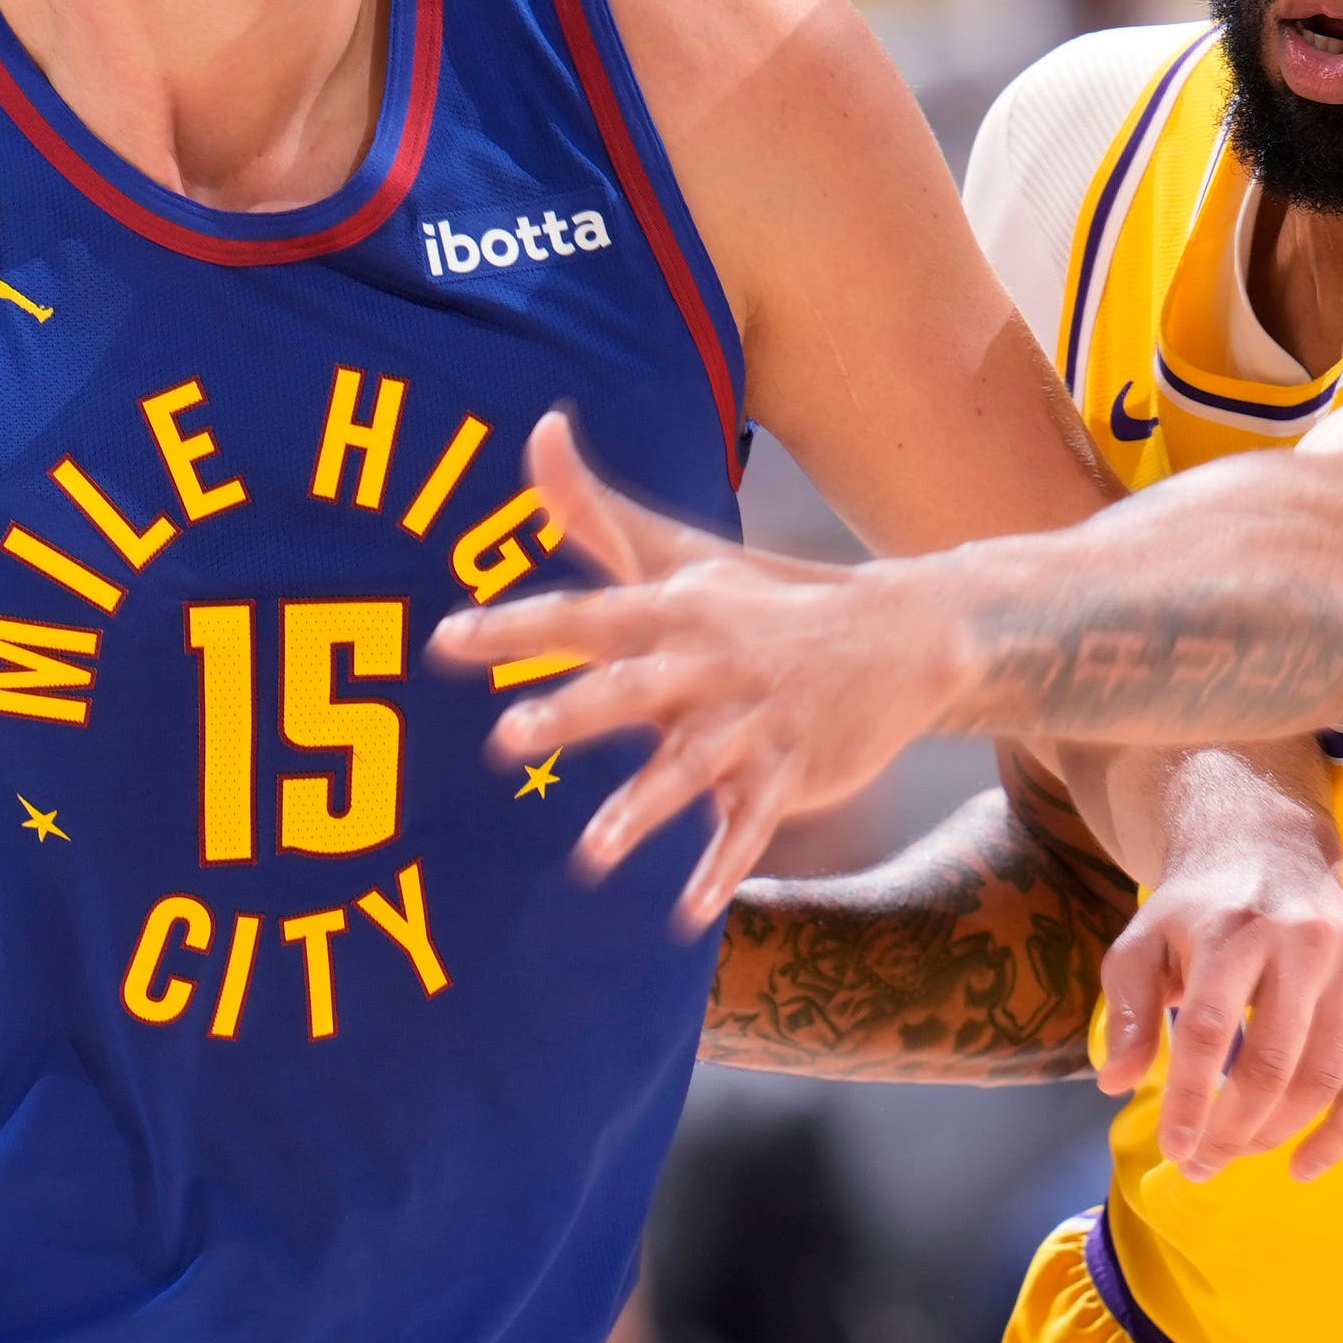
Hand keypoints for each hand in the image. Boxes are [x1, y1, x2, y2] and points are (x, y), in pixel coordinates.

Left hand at [427, 416, 960, 931]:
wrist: (897, 638)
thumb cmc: (760, 600)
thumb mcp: (678, 552)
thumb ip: (592, 508)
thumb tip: (538, 428)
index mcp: (671, 613)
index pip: (582, 617)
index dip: (515, 627)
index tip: (445, 640)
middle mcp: (707, 666)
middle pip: (631, 692)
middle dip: (572, 714)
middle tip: (507, 740)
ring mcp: (751, 725)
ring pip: (688, 770)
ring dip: (641, 810)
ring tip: (591, 854)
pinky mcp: (788, 775)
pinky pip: (748, 829)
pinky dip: (722, 869)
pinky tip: (688, 914)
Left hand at [1098, 822, 1342, 1184]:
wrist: (1272, 850)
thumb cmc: (1198, 913)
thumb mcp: (1141, 946)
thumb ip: (1125, 1011)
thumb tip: (1116, 1082)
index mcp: (1233, 929)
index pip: (1210, 1032)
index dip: (1192, 1101)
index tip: (1176, 1151)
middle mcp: (1306, 938)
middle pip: (1273, 1064)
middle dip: (1234, 1131)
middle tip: (1202, 1165)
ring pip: (1325, 1077)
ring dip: (1278, 1134)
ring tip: (1239, 1155)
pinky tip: (1305, 1162)